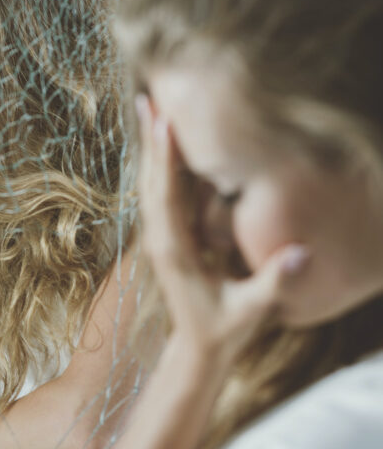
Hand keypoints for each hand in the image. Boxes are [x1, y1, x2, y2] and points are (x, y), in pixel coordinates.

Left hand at [135, 94, 310, 362]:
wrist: (198, 348)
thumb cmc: (225, 330)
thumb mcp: (252, 310)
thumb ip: (273, 281)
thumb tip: (303, 254)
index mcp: (175, 251)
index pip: (167, 198)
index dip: (166, 160)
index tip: (163, 125)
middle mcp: (160, 240)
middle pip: (151, 182)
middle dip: (150, 142)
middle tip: (146, 100)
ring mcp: (160, 239)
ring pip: (152, 186)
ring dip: (151, 149)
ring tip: (148, 110)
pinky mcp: (167, 239)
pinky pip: (160, 196)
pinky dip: (160, 167)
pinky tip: (163, 144)